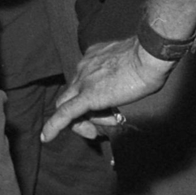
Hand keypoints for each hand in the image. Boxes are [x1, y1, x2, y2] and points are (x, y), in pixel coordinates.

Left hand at [40, 35, 174, 142]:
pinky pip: (65, 114)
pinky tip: (46, 138)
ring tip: (113, 121)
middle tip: (98, 127)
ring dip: (87, 121)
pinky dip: (54, 126)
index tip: (107, 109)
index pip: (82, 82)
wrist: (149, 57)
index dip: (90, 100)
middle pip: (71, 95)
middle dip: (82, 114)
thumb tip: (121, 88)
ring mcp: (84, 81)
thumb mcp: (128, 66)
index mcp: (92, 58)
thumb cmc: (148, 61)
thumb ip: (118, 76)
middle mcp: (84, 67)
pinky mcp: (87, 96)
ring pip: (71, 107)